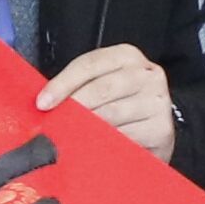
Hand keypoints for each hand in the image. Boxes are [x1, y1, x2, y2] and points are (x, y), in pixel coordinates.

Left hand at [39, 42, 175, 155]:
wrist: (154, 131)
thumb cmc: (119, 105)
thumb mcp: (100, 86)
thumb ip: (77, 88)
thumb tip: (43, 103)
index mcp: (127, 56)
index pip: (89, 64)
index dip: (62, 83)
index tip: (42, 103)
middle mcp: (147, 74)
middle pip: (101, 88)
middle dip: (72, 107)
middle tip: (53, 123)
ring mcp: (157, 101)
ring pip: (112, 114)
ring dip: (85, 127)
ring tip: (68, 136)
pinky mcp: (162, 129)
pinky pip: (125, 137)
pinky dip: (104, 143)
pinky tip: (92, 147)